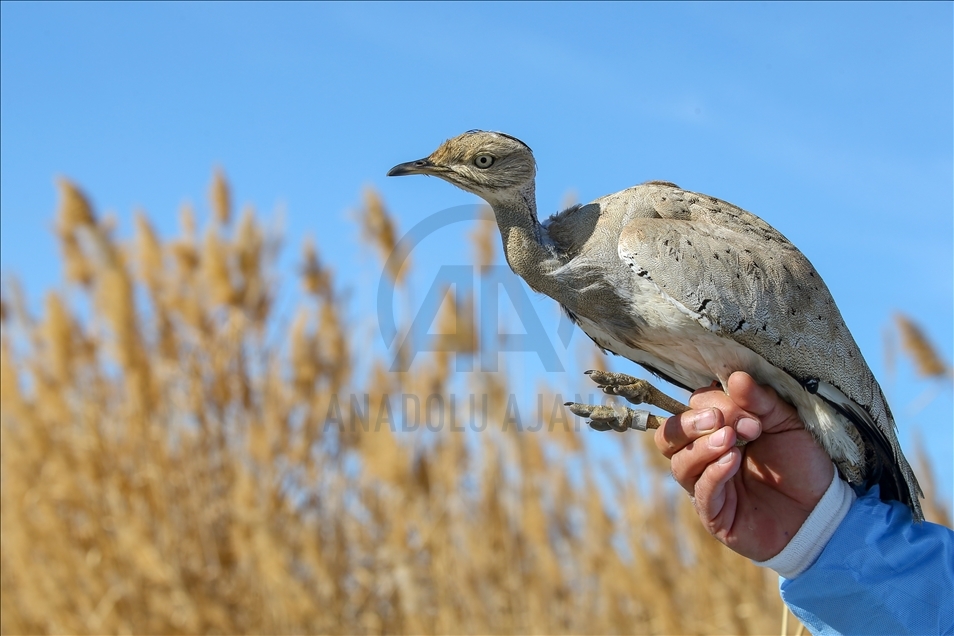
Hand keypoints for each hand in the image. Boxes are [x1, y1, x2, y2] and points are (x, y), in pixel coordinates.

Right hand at [655, 371, 833, 560]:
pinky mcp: (713, 514)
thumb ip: (761, 401)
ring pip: (679, 463)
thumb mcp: (786, 423)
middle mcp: (702, 456)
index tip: (752, 414)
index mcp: (716, 429)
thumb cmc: (800, 462)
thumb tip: (736, 376)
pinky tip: (733, 462)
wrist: (821, 509)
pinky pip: (700, 491)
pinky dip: (713, 473)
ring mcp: (704, 485)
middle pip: (669, 435)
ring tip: (730, 441)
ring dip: (702, 447)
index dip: (715, 404)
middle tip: (721, 419)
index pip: (692, 408)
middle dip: (690, 423)